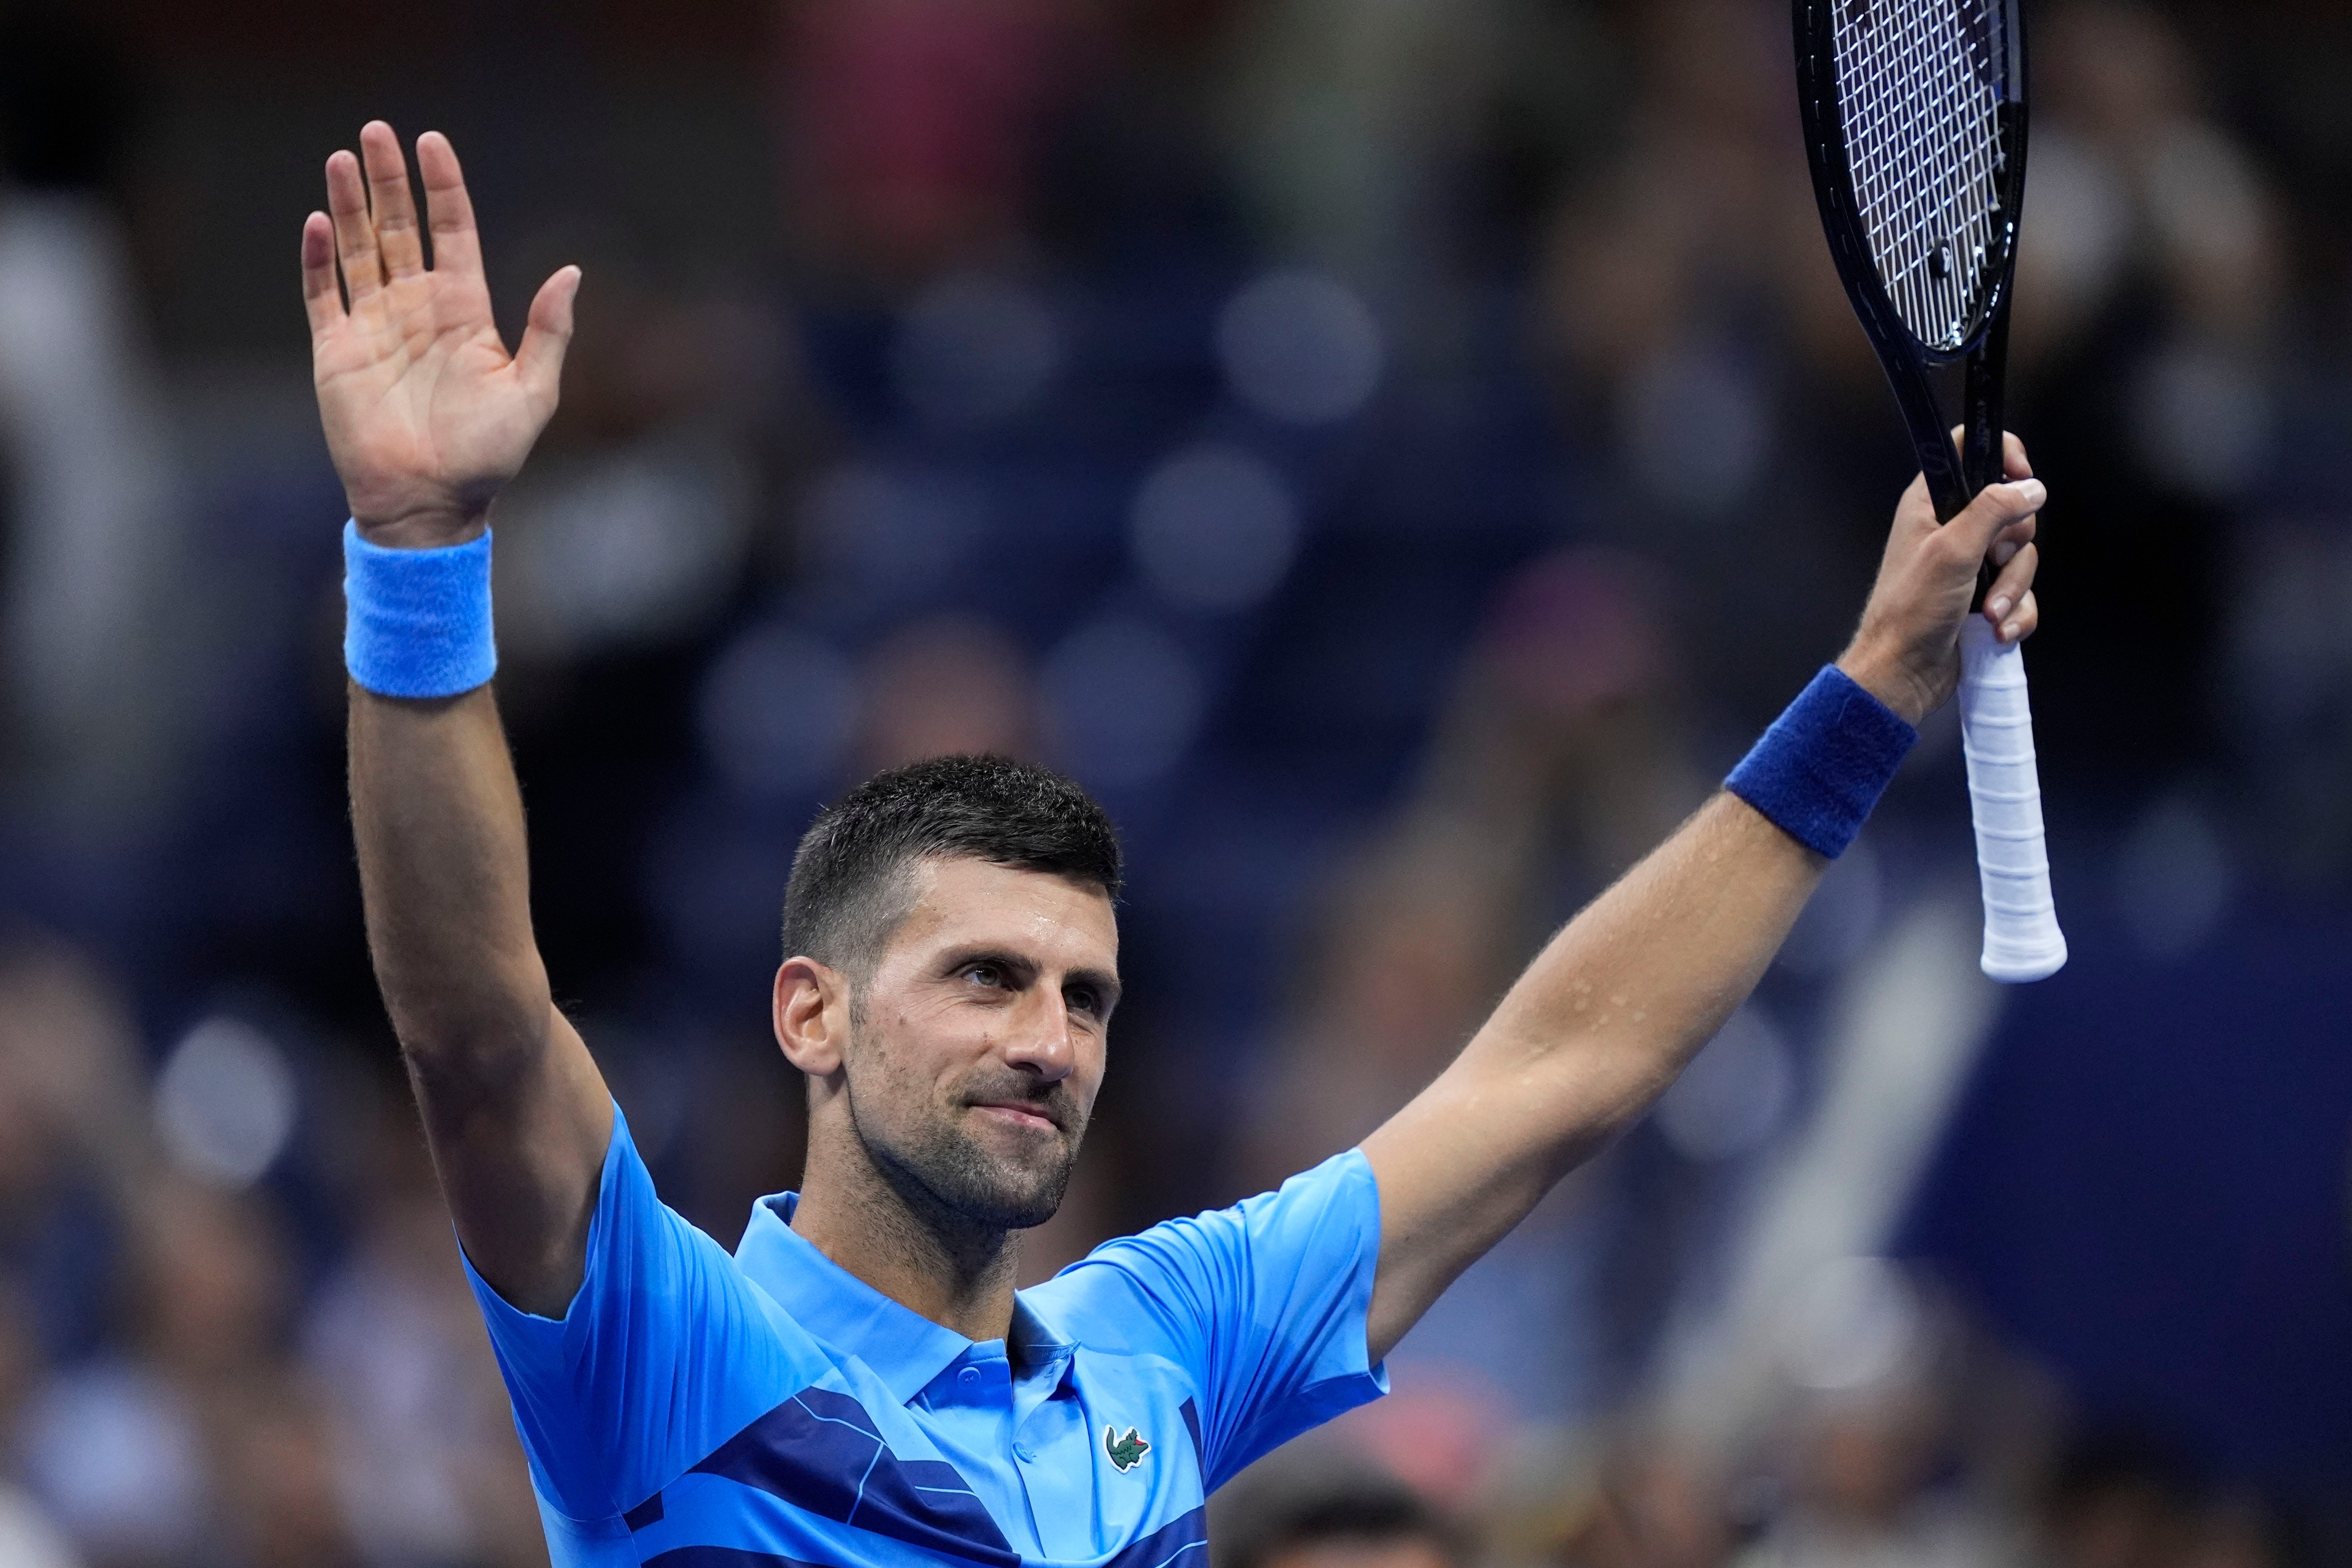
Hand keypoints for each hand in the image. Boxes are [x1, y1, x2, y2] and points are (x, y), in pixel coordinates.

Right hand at [303, 122, 578, 548]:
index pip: (452, 231)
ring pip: (357, 248)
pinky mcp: (336, 350)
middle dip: (389, 180)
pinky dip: (319, 258)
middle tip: (377, 131)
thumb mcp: (533, 393)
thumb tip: (573, 273)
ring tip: (345, 157)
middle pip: (399, 227)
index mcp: (464, 310)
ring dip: (349, 203)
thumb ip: (548, 331)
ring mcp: (374, 325)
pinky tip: (319, 220)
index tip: (433, 143)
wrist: (431, 503)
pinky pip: (323, 293)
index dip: (443, 187)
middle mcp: (416, 308)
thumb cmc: (487, 457)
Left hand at [1837, 431, 2042, 725]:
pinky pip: (2021, 594)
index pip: (1970, 451)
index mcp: (1931, 504)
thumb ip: (1993, 510)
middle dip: (2013, 544)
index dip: (2003, 455)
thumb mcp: (1953, 550)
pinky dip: (2015, 613)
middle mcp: (1952, 529)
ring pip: (2022, 557)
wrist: (1903, 673)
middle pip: (2012, 510)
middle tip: (1992, 561)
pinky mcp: (1984, 598)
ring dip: (2011, 589)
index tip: (2021, 475)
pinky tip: (1995, 631)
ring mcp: (1971, 565)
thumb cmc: (1911, 611)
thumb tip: (2031, 487)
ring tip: (1987, 612)